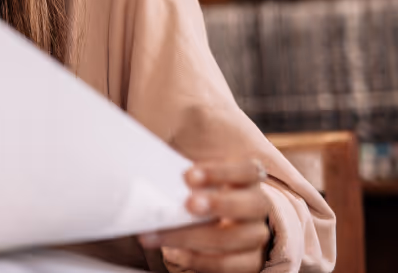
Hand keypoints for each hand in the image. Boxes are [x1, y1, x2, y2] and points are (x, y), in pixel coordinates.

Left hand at [139, 159, 271, 272]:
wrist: (202, 215)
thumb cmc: (193, 185)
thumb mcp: (191, 165)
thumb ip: (182, 156)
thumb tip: (150, 145)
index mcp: (246, 177)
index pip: (247, 170)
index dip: (221, 172)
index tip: (187, 176)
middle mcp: (256, 205)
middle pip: (253, 205)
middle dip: (220, 204)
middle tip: (188, 204)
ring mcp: (254, 235)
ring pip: (238, 238)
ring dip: (196, 237)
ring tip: (161, 234)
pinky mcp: (247, 261)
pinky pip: (229, 265)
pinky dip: (200, 261)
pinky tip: (175, 252)